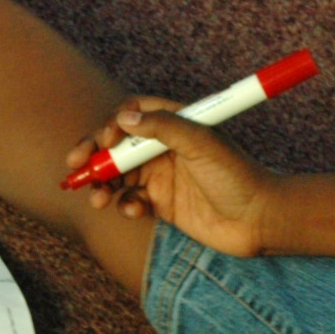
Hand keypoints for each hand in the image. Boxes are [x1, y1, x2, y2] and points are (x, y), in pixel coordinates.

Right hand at [66, 98, 287, 256]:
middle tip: (75, 166)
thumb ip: (163, 126)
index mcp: (177, 124)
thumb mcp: (201, 143)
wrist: (259, 220)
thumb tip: (125, 117)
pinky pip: (131, 200)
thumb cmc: (238, 176)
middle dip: (95, 155)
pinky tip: (133, 211)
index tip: (105, 139)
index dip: (113, 124)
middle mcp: (166, 147)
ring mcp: (163, 176)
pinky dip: (125, 205)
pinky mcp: (163, 204)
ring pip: (120, 175)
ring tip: (98, 199)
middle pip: (118, 145)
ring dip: (103, 184)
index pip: (133, 114)